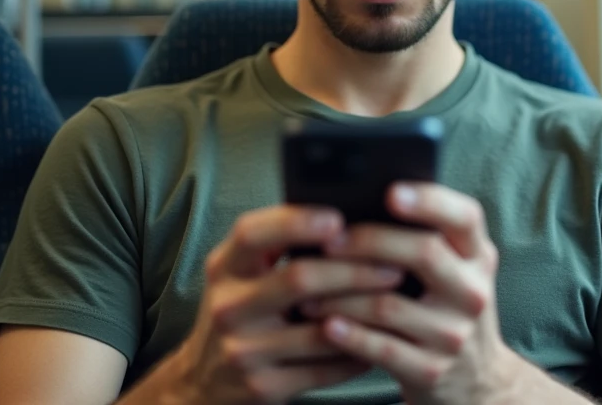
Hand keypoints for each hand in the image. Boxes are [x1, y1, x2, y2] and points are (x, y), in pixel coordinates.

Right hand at [176, 205, 405, 404]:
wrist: (206, 379)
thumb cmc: (240, 310)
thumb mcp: (241, 272)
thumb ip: (275, 244)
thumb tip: (339, 214)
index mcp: (223, 268)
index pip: (252, 233)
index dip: (296, 222)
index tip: (338, 218)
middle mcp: (228, 307)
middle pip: (298, 278)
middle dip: (353, 270)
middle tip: (393, 265)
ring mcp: (243, 351)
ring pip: (319, 330)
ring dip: (365, 314)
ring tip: (396, 300)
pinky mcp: (264, 387)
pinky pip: (325, 368)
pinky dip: (357, 351)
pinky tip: (378, 338)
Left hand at [304, 184, 511, 404]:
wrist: (474, 379)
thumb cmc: (444, 306)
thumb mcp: (451, 270)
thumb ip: (422, 237)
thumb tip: (356, 201)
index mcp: (478, 255)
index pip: (464, 217)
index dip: (429, 200)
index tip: (390, 191)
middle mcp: (472, 291)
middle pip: (424, 253)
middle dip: (370, 241)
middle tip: (329, 241)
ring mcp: (454, 334)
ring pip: (389, 305)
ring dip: (341, 295)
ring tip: (307, 290)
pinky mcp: (432, 370)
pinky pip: (382, 349)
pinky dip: (350, 335)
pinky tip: (325, 325)